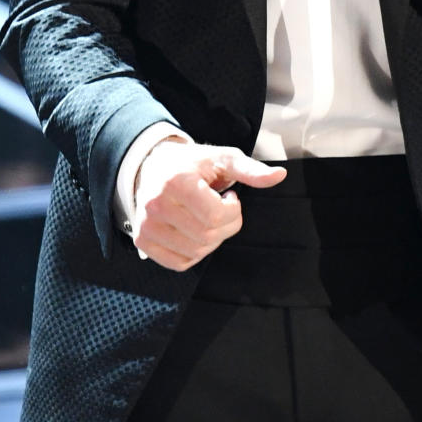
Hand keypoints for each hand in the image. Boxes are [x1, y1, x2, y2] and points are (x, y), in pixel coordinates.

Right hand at [132, 141, 285, 270]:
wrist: (153, 164)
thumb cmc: (193, 163)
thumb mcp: (224, 158)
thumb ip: (251, 170)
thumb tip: (279, 175)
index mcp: (176, 182)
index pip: (216, 216)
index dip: (234, 211)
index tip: (230, 197)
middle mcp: (156, 205)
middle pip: (207, 237)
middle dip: (226, 226)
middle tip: (222, 209)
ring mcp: (146, 224)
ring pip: (195, 253)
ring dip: (212, 240)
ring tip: (207, 217)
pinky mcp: (142, 239)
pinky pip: (179, 263)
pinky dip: (194, 253)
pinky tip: (194, 231)